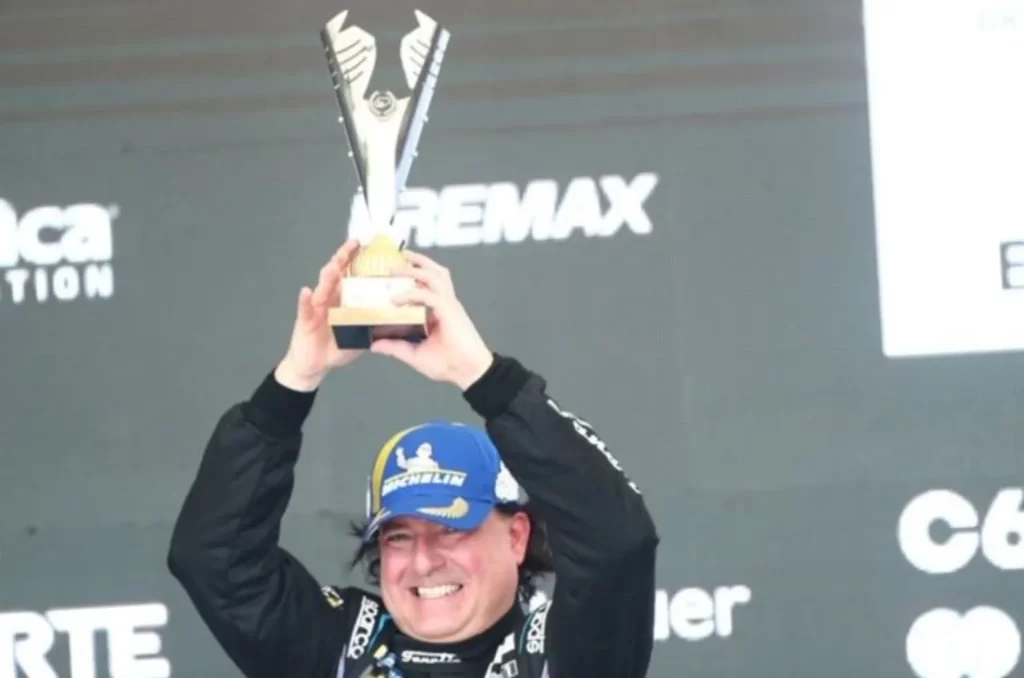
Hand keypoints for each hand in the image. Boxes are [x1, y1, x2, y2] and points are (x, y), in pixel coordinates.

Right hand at [275, 239, 363, 390]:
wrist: (313, 366)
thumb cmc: (335, 349)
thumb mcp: (359, 337)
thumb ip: (375, 327)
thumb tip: (399, 322)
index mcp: (341, 300)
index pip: (350, 275)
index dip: (357, 260)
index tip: (368, 246)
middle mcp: (328, 299)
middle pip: (336, 275)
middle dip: (344, 258)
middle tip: (354, 244)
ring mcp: (315, 309)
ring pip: (322, 288)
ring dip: (328, 276)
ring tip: (336, 266)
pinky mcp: (304, 322)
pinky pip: (305, 310)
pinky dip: (304, 301)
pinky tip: (306, 292)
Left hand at [370, 250, 493, 389]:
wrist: (470, 372)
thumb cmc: (449, 364)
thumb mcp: (415, 355)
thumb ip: (396, 347)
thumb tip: (375, 345)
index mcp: (439, 310)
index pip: (427, 285)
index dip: (413, 275)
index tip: (392, 272)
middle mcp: (445, 303)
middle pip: (434, 272)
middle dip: (417, 262)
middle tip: (396, 259)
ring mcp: (449, 305)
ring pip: (434, 276)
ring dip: (415, 269)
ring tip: (396, 268)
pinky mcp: (450, 311)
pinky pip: (429, 295)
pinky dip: (412, 293)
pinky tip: (396, 299)